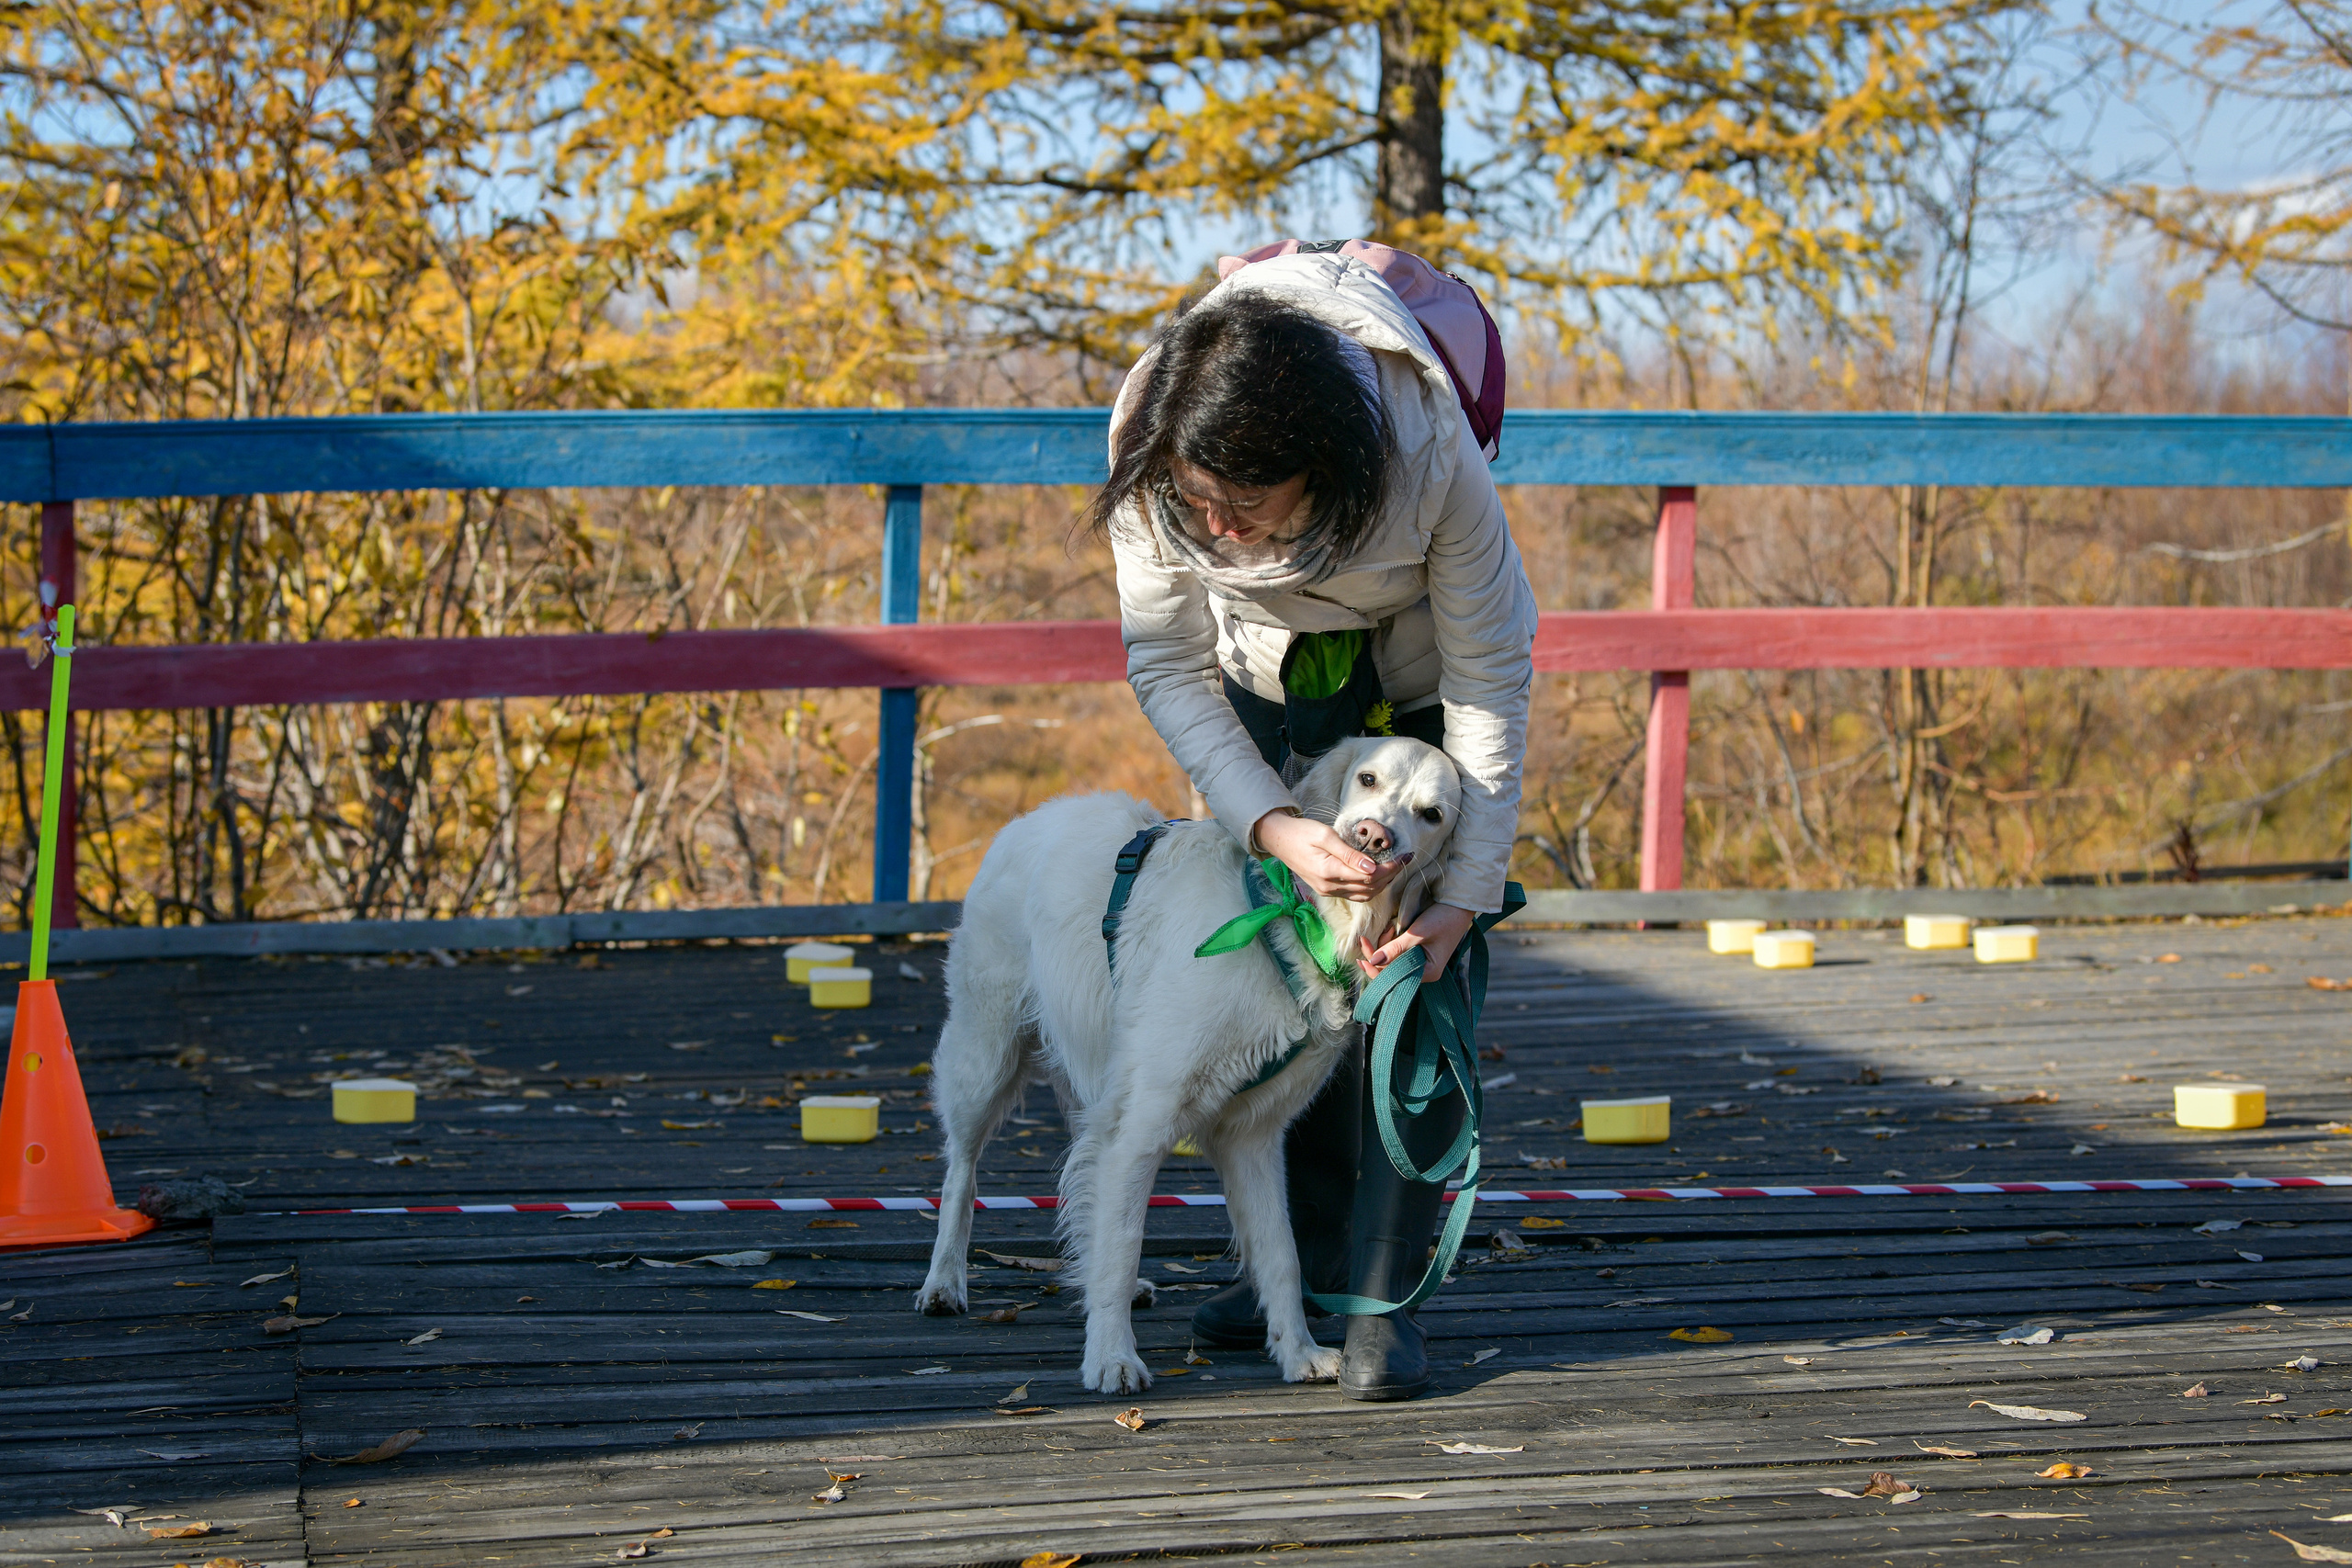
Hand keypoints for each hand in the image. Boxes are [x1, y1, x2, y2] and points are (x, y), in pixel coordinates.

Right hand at [1253, 809, 1400, 901]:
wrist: (1278, 840)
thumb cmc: (1301, 833)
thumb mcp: (1325, 836)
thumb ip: (1349, 854)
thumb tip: (1372, 869)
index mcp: (1329, 872)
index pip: (1370, 877)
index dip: (1390, 869)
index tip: (1404, 857)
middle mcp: (1329, 886)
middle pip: (1370, 888)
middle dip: (1391, 876)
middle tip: (1404, 860)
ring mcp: (1327, 891)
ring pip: (1364, 895)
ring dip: (1382, 884)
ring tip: (1395, 868)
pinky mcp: (1326, 890)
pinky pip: (1354, 894)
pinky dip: (1370, 888)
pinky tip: (1378, 876)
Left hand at [1358, 903, 1475, 980]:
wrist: (1459, 903)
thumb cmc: (1444, 917)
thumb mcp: (1418, 932)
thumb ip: (1395, 948)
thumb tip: (1373, 960)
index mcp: (1427, 973)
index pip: (1394, 977)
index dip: (1375, 968)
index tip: (1361, 956)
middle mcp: (1423, 972)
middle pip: (1391, 970)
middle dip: (1378, 954)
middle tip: (1366, 938)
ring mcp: (1421, 961)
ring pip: (1392, 960)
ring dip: (1384, 945)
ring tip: (1389, 927)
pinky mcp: (1418, 951)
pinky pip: (1397, 951)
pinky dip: (1391, 942)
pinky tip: (1392, 929)